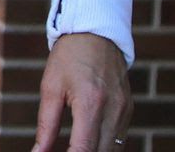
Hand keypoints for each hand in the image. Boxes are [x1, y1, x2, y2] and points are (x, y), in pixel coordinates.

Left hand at [33, 32, 130, 151]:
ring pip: (113, 149)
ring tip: (73, 148)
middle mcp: (113, 110)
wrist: (96, 33)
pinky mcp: (129, 110)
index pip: (84, 148)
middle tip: (64, 151)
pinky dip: (104, 146)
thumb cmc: (69, 58)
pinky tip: (88, 144)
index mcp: (91, 103)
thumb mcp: (50, 88)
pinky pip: (119, 139)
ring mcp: (125, 111)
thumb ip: (46, 124)